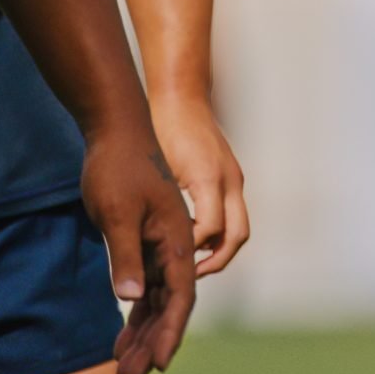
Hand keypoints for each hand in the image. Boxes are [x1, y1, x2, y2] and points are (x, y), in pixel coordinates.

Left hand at [80, 124, 197, 373]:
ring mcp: (162, 248)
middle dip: (151, 344)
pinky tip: (121, 337)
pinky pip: (146, 289)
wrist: (115, 134)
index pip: (179, 297)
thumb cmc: (118, 170)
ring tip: (122, 370)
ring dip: (142, 334)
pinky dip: (136, 315)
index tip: (156, 365)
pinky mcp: (146, 246)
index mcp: (179, 240)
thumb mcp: (117, 214)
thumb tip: (133, 298)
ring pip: (158, 301)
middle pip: (170, 306)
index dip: (168, 333)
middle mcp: (176, 248)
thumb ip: (126, 257)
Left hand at [151, 90, 249, 275]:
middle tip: (187, 277)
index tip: (164, 267)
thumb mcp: (151, 175)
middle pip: (237, 236)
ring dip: (217, 248)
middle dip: (215, 261)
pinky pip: (231, 213)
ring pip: (237, 226)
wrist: (180, 96)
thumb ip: (151, 217)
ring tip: (187, 262)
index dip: (189, 253)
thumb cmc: (160, 130)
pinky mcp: (228, 174)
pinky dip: (215, 232)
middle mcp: (229, 180)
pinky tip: (187, 235)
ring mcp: (233, 177)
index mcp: (209, 180)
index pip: (210, 232)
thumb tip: (137, 269)